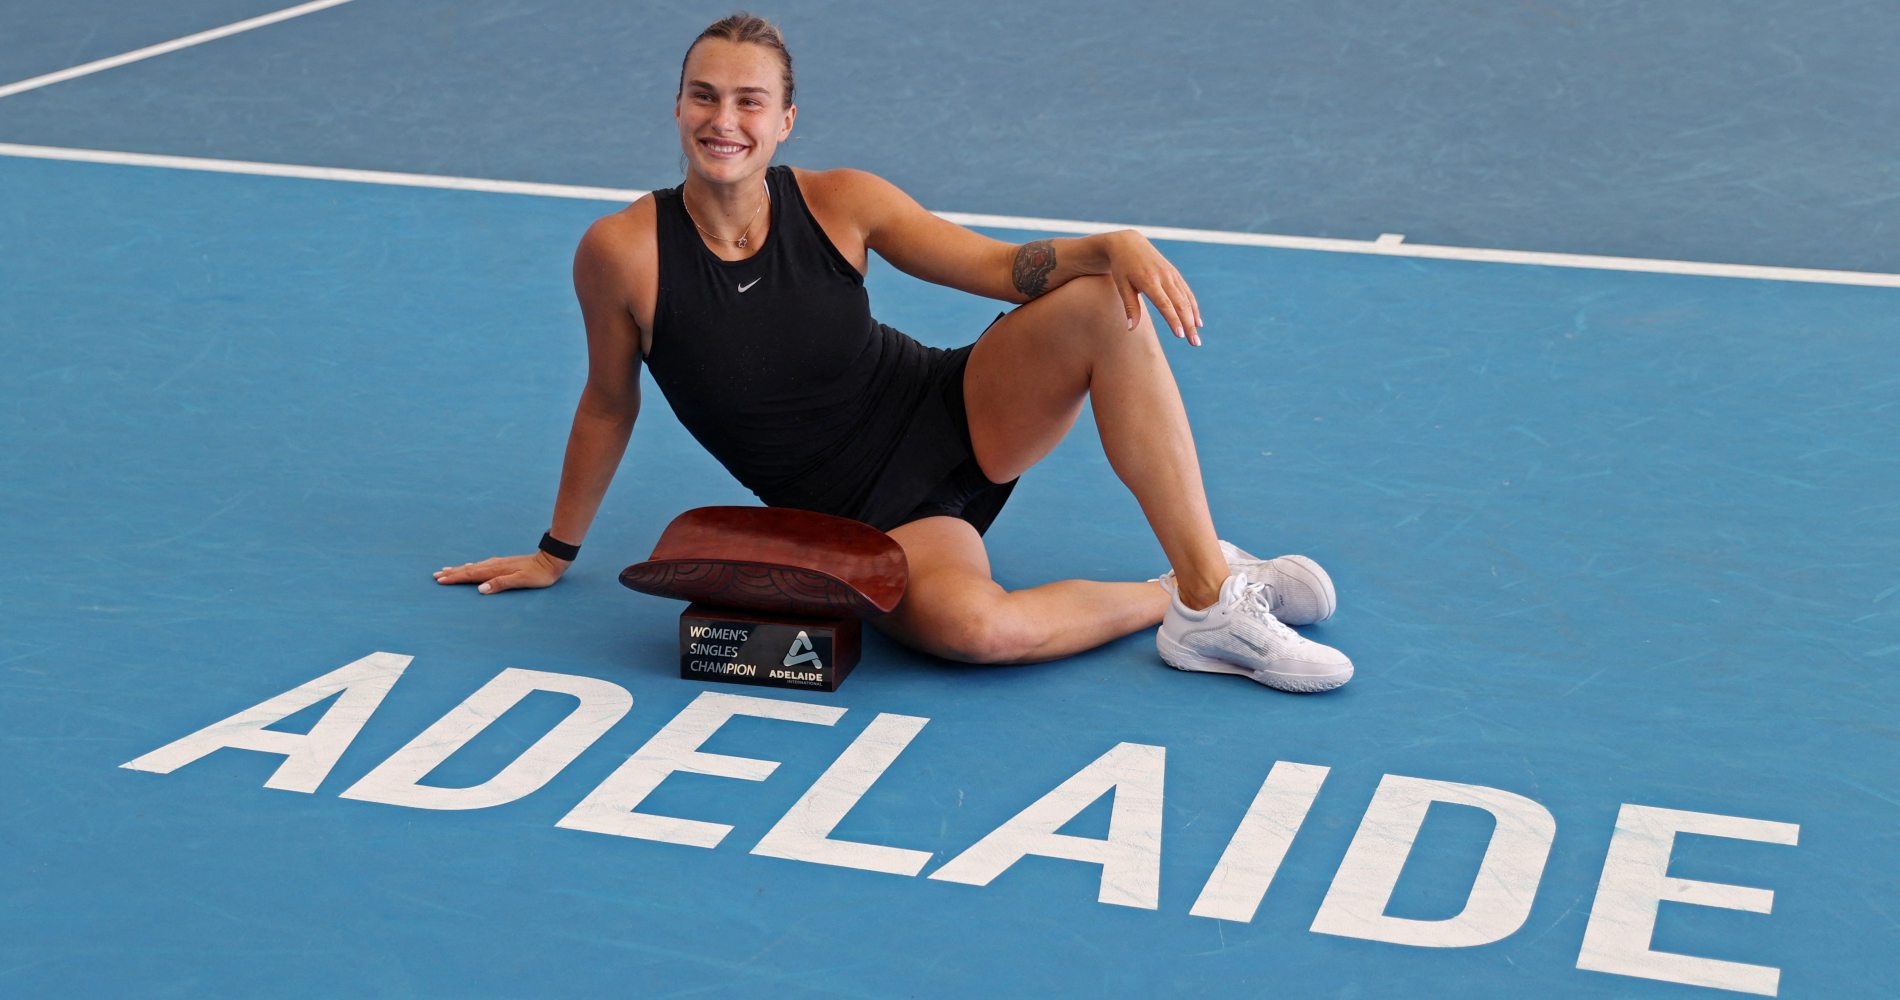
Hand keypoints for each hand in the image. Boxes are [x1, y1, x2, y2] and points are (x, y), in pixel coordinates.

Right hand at [433, 551, 568, 593]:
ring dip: (459, 569)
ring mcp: (498, 563)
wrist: (551, 561)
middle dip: (452, 573)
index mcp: (496, 570)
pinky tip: (470, 566)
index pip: (471, 574)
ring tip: (446, 570)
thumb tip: (481, 589)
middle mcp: (494, 565)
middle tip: (436, 576)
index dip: (455, 578)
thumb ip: (501, 584)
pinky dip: (471, 566)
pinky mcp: (503, 564)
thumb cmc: (539, 574)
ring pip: (473, 566)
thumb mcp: (522, 581)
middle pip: (469, 569)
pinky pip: (481, 565)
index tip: (440, 580)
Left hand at [1101, 229, 1203, 345]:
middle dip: (1189, 325)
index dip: (1173, 319)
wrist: (1128, 243)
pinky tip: (1197, 322)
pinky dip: (1193, 307)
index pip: (1165, 304)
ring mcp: (1172, 274)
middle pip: (1180, 304)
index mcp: (1149, 280)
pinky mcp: (1175, 274)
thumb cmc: (1122, 267)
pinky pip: (1187, 293)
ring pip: (1187, 299)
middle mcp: (1164, 277)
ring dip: (1194, 319)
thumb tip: (1131, 329)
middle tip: (1195, 343)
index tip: (1180, 335)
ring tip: (1197, 338)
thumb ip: (1129, 307)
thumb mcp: (1122, 286)